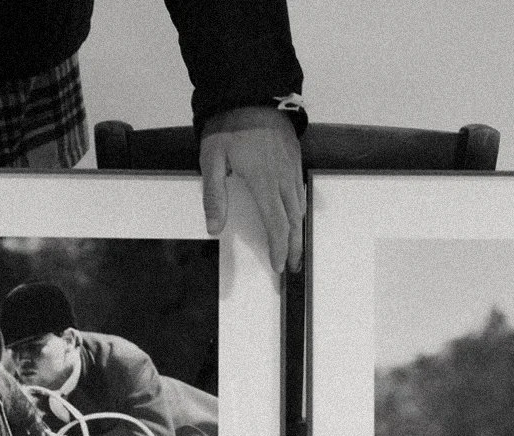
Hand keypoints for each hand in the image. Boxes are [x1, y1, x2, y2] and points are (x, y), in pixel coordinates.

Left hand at [200, 106, 304, 272]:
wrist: (251, 90)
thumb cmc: (229, 125)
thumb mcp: (212, 159)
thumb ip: (214, 196)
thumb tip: (214, 229)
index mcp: (264, 183)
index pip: (276, 225)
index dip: (279, 249)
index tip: (278, 266)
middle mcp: (283, 179)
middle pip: (293, 222)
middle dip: (293, 247)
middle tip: (291, 267)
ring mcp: (291, 169)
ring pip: (299, 208)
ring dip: (298, 232)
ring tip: (294, 248)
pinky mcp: (295, 159)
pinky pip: (300, 192)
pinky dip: (300, 211)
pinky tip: (296, 218)